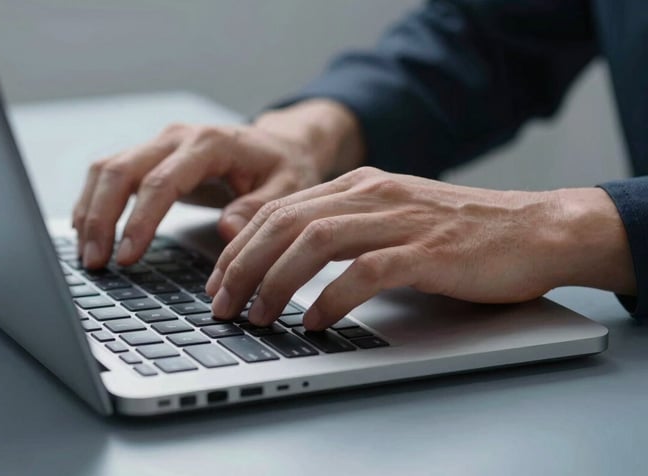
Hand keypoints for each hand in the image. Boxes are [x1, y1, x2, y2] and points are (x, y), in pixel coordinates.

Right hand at [71, 99, 363, 267]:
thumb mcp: (287, 188)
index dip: (140, 220)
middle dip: (101, 218)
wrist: (279, 144)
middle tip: (96, 262)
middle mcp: (177, 137)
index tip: (128, 256)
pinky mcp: (151, 156)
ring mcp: (160, 144)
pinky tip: (88, 232)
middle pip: (121, 170)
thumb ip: (258, 208)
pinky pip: (111, 174)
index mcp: (210, 143)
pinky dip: (94, 202)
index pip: (161, 181)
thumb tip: (228, 230)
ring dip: (91, 211)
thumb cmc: (284, 167)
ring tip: (88, 255)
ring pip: (107, 169)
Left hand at [206, 167, 634, 329]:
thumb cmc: (459, 233)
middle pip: (285, 223)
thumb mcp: (390, 217)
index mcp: (359, 185)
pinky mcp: (428, 251)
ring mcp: (400, 219)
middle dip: (243, 266)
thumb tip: (286, 259)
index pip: (279, 209)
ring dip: (276, 282)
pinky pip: (365, 272)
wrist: (533, 229)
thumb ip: (343, 227)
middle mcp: (372, 194)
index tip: (219, 280)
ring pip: (315, 242)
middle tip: (222, 304)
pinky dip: (332, 298)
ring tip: (258, 316)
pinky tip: (316, 322)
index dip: (240, 246)